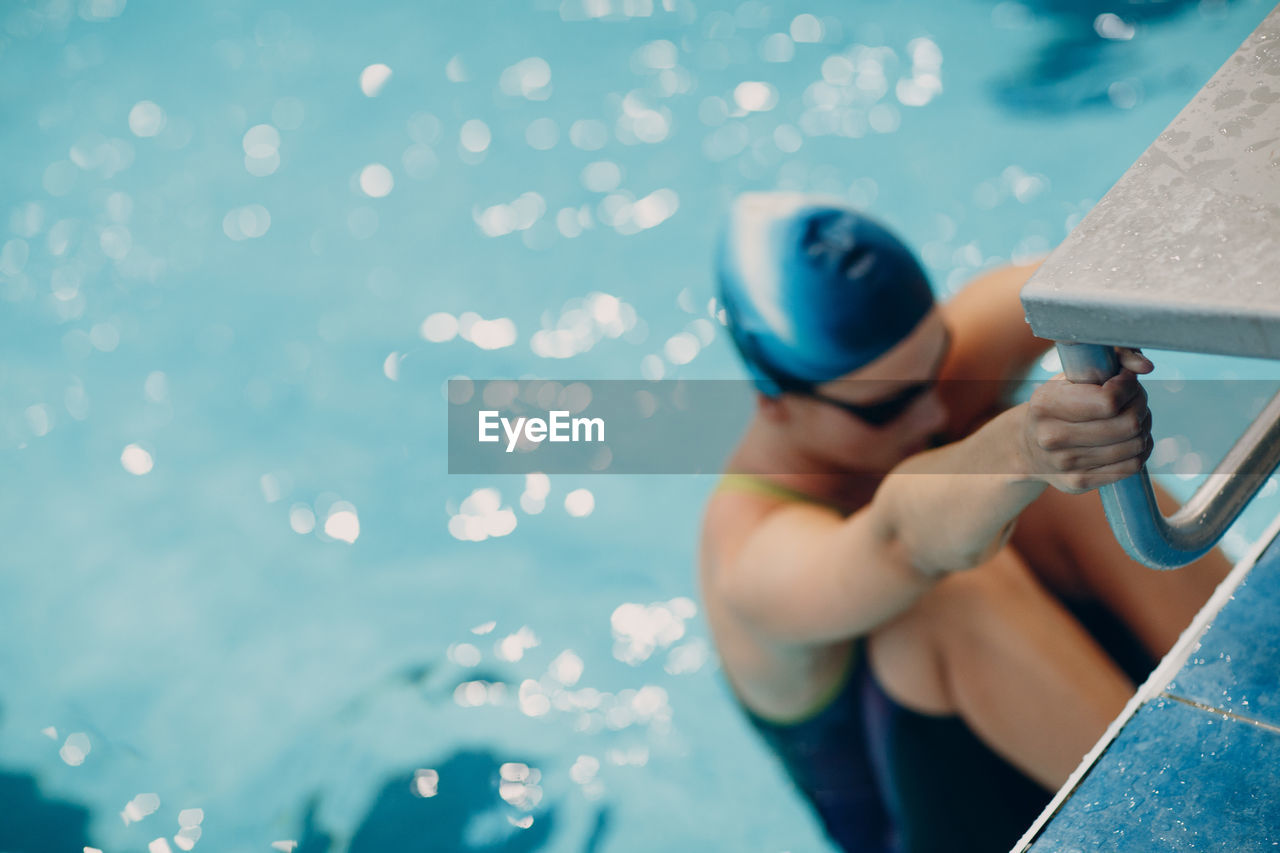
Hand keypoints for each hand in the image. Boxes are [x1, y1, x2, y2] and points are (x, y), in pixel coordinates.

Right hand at [1020, 348, 1153, 493]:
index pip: (1110, 400)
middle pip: (1127, 424)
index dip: (1129, 387)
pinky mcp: (1078, 483)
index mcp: (1046, 404)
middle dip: (1141, 406)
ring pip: (1135, 446)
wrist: (1026, 447)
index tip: (1126, 380)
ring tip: (1132, 418)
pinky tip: (1129, 440)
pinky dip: (1140, 451)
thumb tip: (1146, 366)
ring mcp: (1064, 464)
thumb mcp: (1072, 374)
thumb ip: (1112, 357)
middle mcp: (1051, 437)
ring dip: (1143, 428)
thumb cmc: (1058, 403)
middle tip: (1135, 399)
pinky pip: (1131, 466)